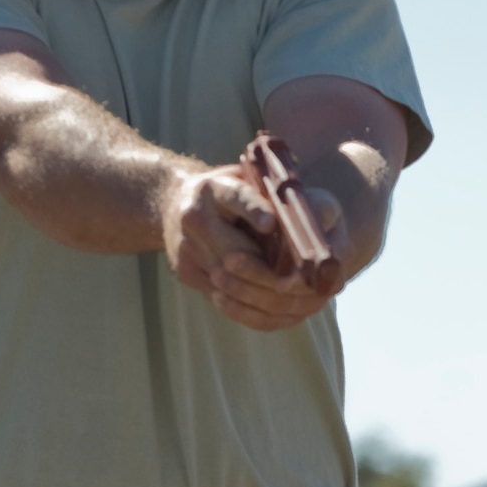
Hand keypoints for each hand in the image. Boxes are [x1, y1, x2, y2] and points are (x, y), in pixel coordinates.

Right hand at [163, 168, 349, 329]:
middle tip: (300, 283)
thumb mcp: (248, 180)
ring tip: (295, 297)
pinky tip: (275, 306)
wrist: (174, 204)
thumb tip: (311, 222)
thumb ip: (272, 197)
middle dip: (268, 270)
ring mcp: (185, 247)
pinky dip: (249, 305)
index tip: (270, 223)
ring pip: (228, 280)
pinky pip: (220, 298)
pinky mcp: (185, 272)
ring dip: (263, 292)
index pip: (236, 198)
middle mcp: (194, 217)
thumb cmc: (228, 193)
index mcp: (214, 188)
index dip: (253, 210)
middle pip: (233, 251)